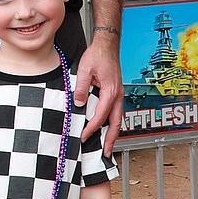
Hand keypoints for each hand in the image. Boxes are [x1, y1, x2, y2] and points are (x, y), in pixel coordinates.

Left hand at [74, 36, 122, 156]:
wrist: (107, 45)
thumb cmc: (97, 55)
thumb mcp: (84, 70)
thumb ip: (80, 88)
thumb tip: (78, 104)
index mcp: (111, 91)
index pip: (101, 116)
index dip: (92, 128)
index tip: (83, 136)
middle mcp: (118, 95)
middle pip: (117, 123)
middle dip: (112, 140)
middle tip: (107, 154)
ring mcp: (119, 94)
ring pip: (118, 119)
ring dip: (113, 133)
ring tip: (108, 146)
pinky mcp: (116, 93)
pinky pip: (116, 112)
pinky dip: (112, 123)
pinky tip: (106, 128)